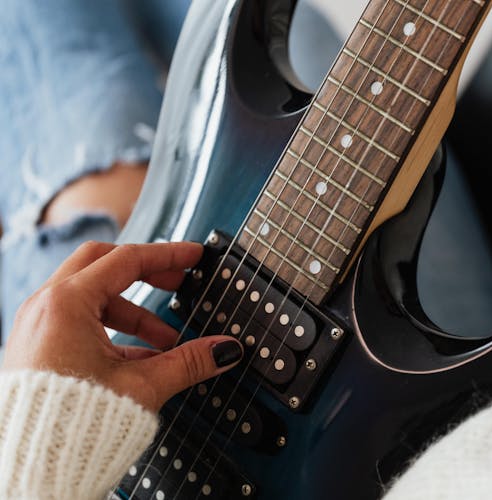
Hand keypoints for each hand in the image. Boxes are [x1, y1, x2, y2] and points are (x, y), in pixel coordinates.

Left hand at [2, 241, 243, 411]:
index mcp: (66, 304)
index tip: (193, 255)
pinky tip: (141, 359)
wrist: (32, 467)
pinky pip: (78, 322)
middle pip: (102, 265)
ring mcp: (38, 327)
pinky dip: (112, 330)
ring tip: (166, 340)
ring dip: (132, 311)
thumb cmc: (70, 425)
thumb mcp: (142, 386)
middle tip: (177, 282)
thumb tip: (224, 349)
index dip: (168, 255)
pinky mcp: (38, 348)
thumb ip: (189, 361)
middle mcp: (45, 307)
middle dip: (145, 273)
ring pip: (90, 296)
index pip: (127, 260)